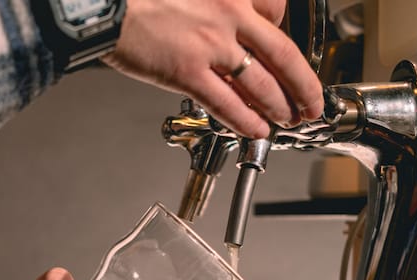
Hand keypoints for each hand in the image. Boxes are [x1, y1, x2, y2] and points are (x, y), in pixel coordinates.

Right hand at [102, 0, 323, 138]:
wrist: (104, 6)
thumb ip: (213, 8)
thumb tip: (226, 34)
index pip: (275, 13)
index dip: (287, 38)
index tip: (287, 57)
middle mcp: (228, 14)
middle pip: (283, 54)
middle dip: (303, 84)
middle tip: (311, 103)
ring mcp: (210, 45)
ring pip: (260, 83)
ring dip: (280, 106)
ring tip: (287, 120)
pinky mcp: (187, 72)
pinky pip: (226, 103)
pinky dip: (246, 121)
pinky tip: (256, 130)